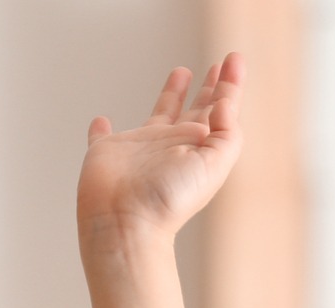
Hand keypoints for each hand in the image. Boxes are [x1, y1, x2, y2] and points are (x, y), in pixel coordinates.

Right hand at [78, 54, 242, 243]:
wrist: (126, 221)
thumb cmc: (169, 198)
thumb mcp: (212, 165)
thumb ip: (226, 134)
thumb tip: (227, 102)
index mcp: (199, 147)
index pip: (219, 110)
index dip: (228, 85)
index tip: (234, 59)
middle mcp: (173, 145)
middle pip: (197, 109)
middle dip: (210, 88)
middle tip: (219, 66)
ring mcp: (141, 149)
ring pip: (160, 114)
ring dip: (172, 94)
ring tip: (183, 72)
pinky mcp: (108, 152)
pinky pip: (103, 136)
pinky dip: (101, 127)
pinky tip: (102, 120)